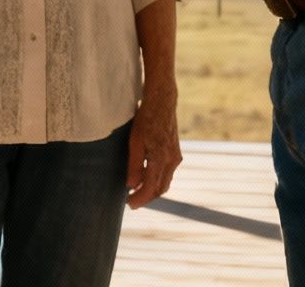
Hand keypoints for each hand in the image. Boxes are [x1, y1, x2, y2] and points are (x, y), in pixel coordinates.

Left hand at [125, 85, 180, 207]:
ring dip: (152, 189)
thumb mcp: (135, 141)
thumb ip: (135, 165)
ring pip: (165, 181)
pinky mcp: (176, 152)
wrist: (163, 101)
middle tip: (131, 201)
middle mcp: (172, 161)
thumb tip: (131, 186)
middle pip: (160, 188)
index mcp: (161, 159)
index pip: (151, 188)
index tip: (129, 204)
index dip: (140, 199)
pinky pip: (167, 172)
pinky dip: (157, 179)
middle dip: (146, 197)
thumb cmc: (146, 119)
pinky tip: (146, 177)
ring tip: (137, 191)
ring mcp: (176, 157)